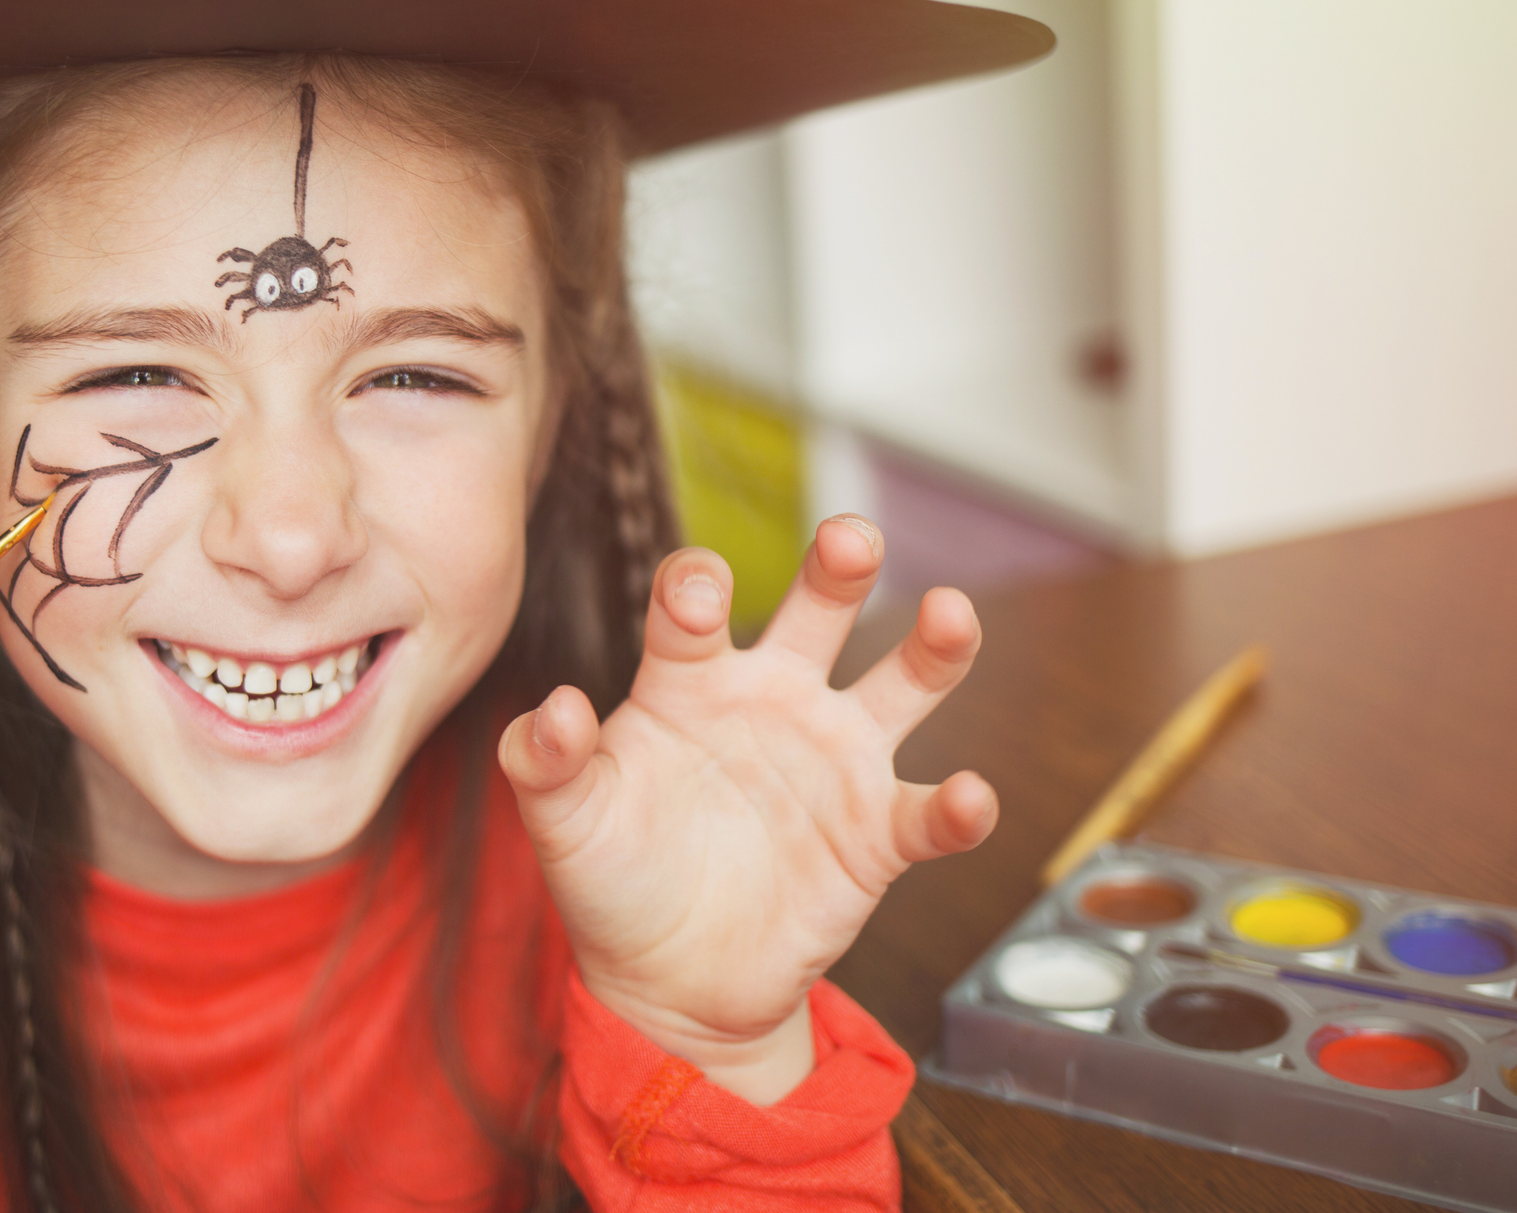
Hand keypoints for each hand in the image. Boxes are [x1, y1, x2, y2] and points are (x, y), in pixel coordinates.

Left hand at [500, 516, 995, 1103]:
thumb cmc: (612, 878)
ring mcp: (832, 762)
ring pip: (901, 684)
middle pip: (817, 611)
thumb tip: (557, 709)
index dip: (695, 587)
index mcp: (689, 681)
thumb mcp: (565, 822)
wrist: (669, 980)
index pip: (693, 609)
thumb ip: (544, 762)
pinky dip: (958, 807)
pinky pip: (926, 813)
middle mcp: (772, 700)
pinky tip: (972, 797)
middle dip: (838, 568)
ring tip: (950, 613)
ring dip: (933, 647)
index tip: (698, 591)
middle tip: (852, 536)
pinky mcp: (874, 837)